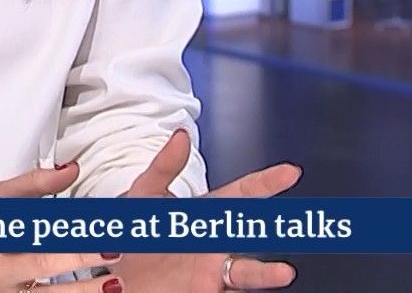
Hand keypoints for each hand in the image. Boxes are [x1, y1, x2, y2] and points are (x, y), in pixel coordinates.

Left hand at [114, 129, 299, 289]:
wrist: (118, 274)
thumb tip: (182, 134)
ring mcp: (212, 269)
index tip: (291, 172)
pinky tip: (238, 289)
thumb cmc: (136, 234)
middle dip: (274, 227)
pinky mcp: (204, 290)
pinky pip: (228, 291)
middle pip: (252, 232)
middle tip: (294, 222)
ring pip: (245, 271)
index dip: (266, 182)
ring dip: (264, 273)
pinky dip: (237, 291)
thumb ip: (165, 165)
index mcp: (206, 213)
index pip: (243, 194)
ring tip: (283, 273)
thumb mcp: (145, 193)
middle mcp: (215, 241)